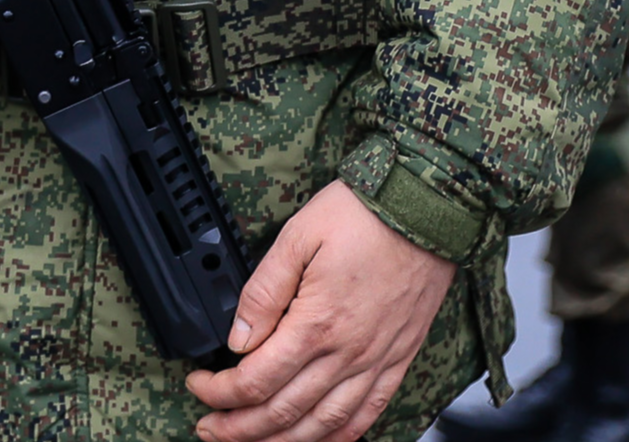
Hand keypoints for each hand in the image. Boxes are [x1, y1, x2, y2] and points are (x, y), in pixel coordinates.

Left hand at [185, 179, 455, 441]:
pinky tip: (319, 438)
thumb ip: (263, 292)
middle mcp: (347, 353)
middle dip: (238, 429)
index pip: (255, 380)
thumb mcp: (297, 236)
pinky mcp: (399, 359)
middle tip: (210, 428)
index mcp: (316, 324)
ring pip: (322, 425)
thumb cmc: (364, 215)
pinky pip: (368, 414)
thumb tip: (238, 338)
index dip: (219, 392)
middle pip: (283, 413)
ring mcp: (376, 361)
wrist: (429, 208)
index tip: (200, 384)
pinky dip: (339, 436)